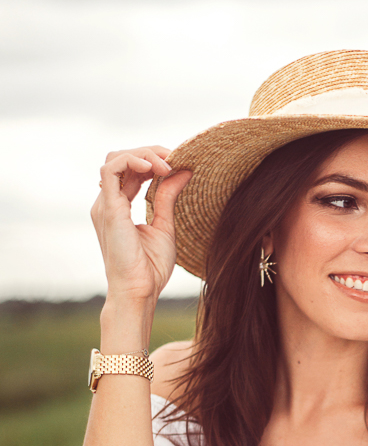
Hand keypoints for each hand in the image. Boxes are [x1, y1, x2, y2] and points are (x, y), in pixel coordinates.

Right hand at [91, 146, 191, 309]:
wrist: (139, 291)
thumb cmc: (150, 269)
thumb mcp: (165, 226)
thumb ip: (168, 197)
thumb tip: (183, 171)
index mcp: (119, 206)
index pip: (132, 171)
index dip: (153, 161)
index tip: (177, 164)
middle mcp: (108, 202)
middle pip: (124, 160)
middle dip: (150, 154)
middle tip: (176, 158)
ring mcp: (105, 204)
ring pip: (116, 159)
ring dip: (143, 154)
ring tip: (167, 163)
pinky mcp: (108, 208)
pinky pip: (111, 169)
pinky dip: (132, 160)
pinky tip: (154, 167)